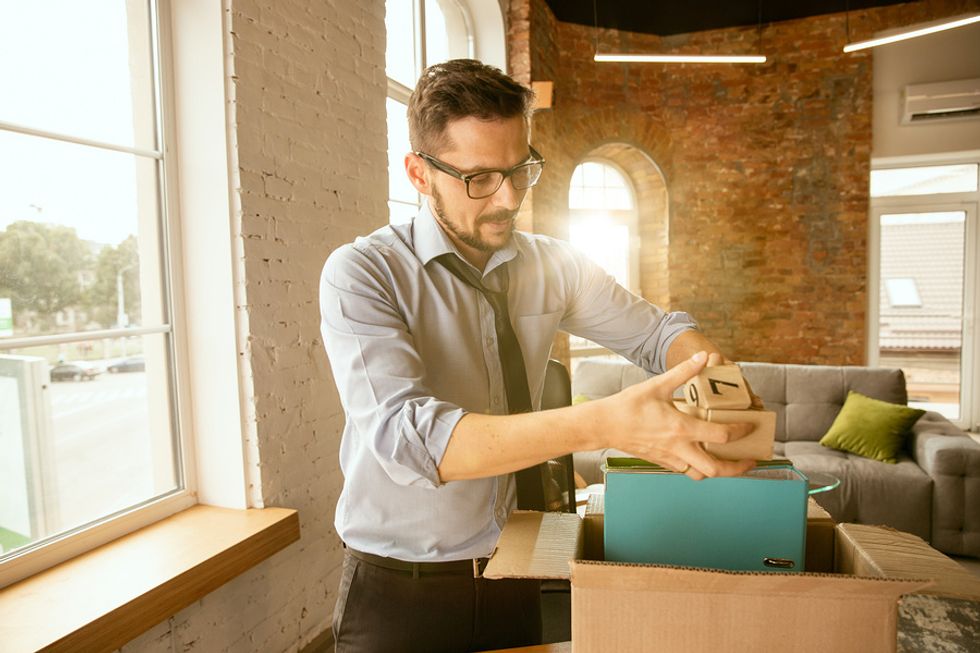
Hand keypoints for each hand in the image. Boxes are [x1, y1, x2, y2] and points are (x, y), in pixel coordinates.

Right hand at [599, 351, 755, 479]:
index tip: (749, 426)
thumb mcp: (658, 385)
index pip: (722, 436)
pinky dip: (700, 466)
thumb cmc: (629, 406)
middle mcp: (679, 448)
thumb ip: (683, 371)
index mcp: (682, 429)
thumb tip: (702, 357)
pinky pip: (687, 470)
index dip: (741, 432)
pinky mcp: (662, 462)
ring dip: (719, 471)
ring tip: (730, 461)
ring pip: (702, 475)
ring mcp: (671, 458)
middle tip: (749, 460)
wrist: (605, 425)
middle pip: (716, 470)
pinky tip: (703, 454)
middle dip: (738, 468)